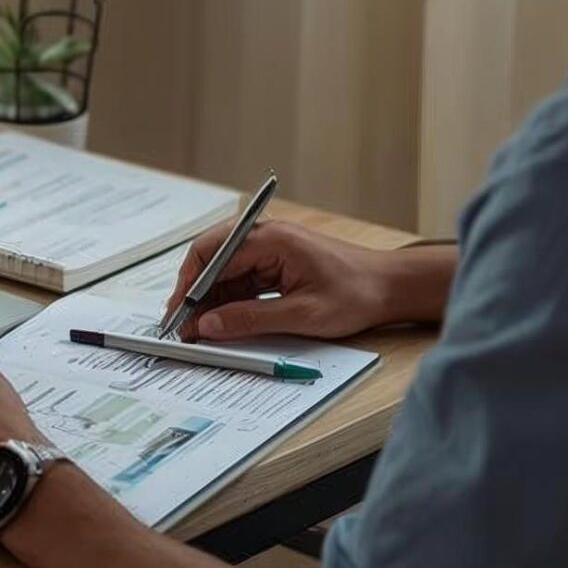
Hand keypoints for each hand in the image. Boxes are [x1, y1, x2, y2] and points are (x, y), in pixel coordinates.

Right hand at [163, 221, 403, 340]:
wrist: (390, 287)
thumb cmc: (356, 293)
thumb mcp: (302, 314)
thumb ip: (250, 319)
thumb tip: (208, 324)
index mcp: (271, 238)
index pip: (211, 254)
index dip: (188, 285)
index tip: (177, 313)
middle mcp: (266, 236)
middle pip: (212, 260)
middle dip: (193, 293)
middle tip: (181, 326)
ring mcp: (270, 249)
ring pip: (224, 272)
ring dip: (209, 300)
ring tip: (198, 330)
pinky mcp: (276, 263)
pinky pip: (241, 280)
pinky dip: (228, 301)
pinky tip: (221, 322)